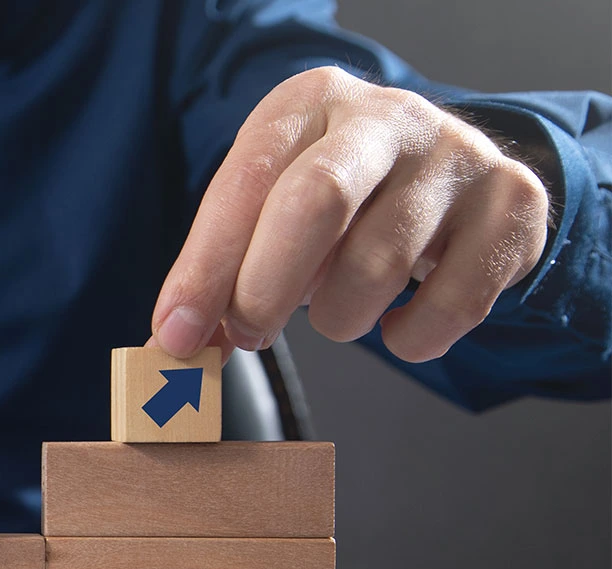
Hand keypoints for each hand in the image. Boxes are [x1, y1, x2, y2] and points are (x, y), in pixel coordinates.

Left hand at [152, 66, 548, 362]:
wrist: (451, 176)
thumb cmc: (339, 200)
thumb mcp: (270, 213)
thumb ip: (220, 272)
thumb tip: (174, 345)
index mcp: (310, 104)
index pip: (245, 182)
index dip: (205, 267)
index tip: (177, 335)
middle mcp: (387, 116)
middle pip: (316, 200)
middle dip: (266, 288)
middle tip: (249, 335)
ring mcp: (457, 156)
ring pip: (381, 265)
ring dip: (339, 319)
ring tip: (334, 313)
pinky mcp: (513, 206)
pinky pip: (453, 304)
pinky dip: (411, 339)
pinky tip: (394, 324)